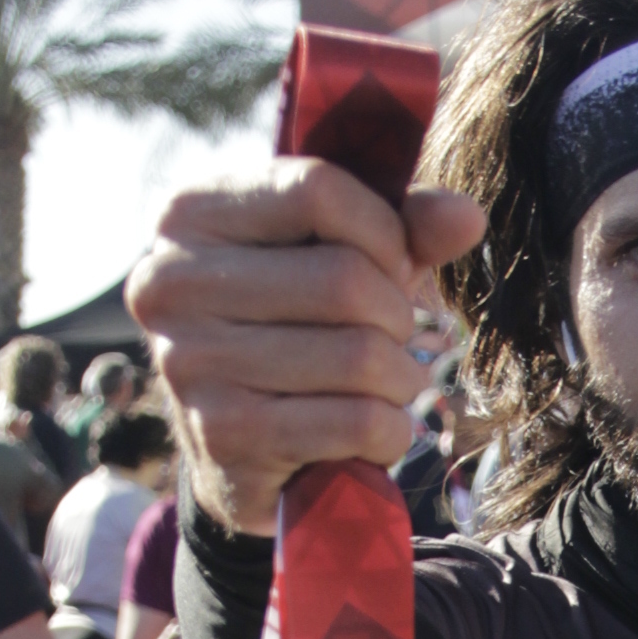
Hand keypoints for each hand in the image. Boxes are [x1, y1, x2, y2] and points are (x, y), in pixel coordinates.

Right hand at [126, 161, 487, 535]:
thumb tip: (465, 217)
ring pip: (359, 356)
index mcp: (191, 213)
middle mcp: (172, 282)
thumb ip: (401, 226)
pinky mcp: (225, 436)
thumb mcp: (335, 254)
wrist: (235, 448)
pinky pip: (356, 422)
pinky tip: (373, 429)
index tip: (393, 263)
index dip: (383, 230)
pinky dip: (389, 430)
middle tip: (393, 335)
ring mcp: (190, 362)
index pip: (317, 190)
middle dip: (397, 315)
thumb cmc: (292, 325)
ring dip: (400, 377)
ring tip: (386, 383)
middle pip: (344, 279)